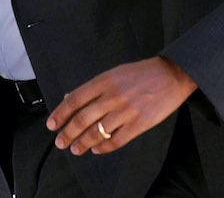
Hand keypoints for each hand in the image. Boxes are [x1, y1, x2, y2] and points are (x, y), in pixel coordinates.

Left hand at [45, 57, 195, 155]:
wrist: (171, 74)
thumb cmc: (141, 73)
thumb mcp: (114, 73)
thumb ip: (94, 87)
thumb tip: (70, 98)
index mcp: (104, 81)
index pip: (75, 100)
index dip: (60, 114)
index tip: (51, 125)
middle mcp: (113, 96)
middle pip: (83, 118)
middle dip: (68, 133)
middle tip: (60, 142)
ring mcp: (126, 111)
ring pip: (97, 132)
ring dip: (83, 143)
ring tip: (76, 149)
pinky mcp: (139, 124)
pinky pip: (116, 141)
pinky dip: (103, 147)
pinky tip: (96, 149)